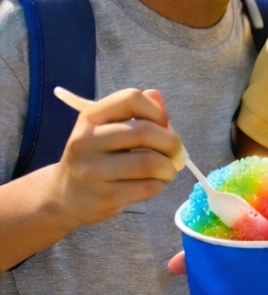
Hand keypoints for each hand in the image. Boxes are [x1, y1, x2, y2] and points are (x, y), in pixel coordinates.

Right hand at [51, 88, 182, 228]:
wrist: (64, 197)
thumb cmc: (96, 158)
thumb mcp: (106, 129)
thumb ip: (134, 112)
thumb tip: (158, 98)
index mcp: (90, 118)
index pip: (131, 99)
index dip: (157, 111)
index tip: (164, 125)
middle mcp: (87, 141)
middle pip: (144, 132)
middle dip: (171, 143)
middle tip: (176, 152)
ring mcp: (93, 171)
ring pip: (150, 163)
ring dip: (169, 168)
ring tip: (167, 171)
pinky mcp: (105, 197)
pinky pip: (148, 187)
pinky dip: (160, 184)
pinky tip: (153, 184)